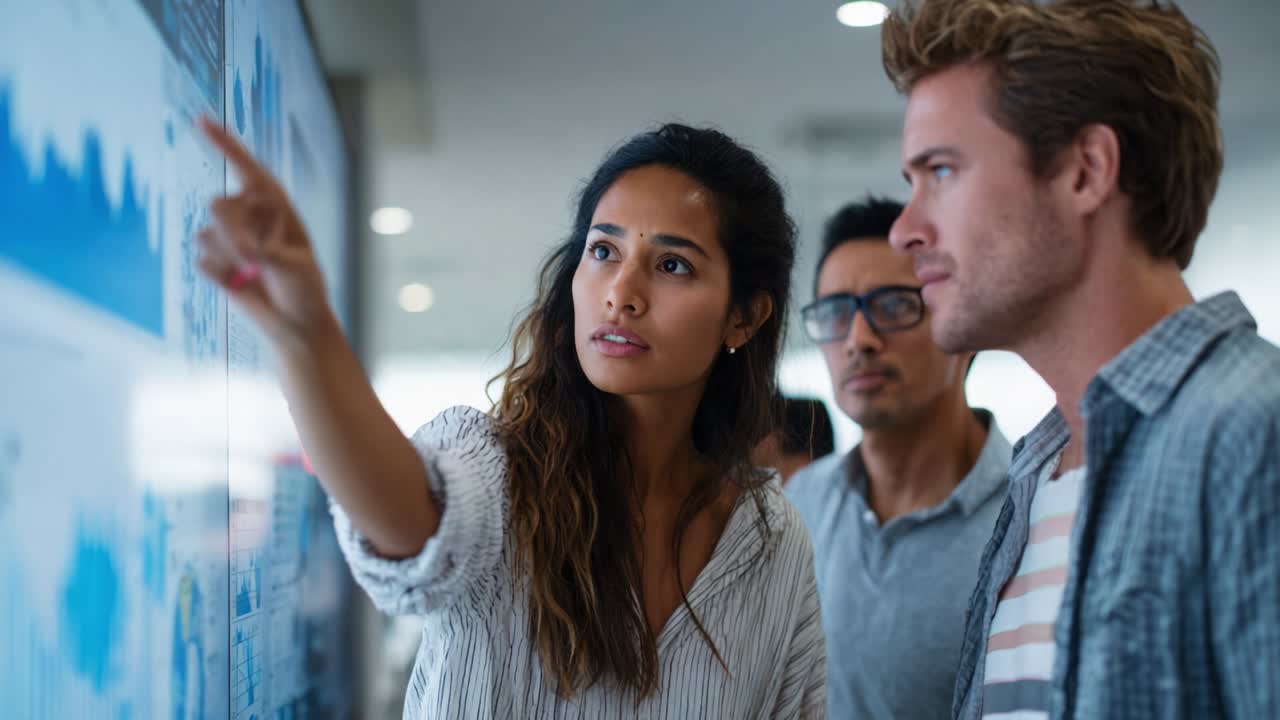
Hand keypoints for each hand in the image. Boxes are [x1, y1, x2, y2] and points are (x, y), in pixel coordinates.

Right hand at [195, 117, 336, 350]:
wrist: (295, 322)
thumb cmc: (304, 288)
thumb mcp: (293, 266)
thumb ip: (261, 248)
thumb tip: (231, 240)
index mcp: (275, 205)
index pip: (247, 166)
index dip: (224, 143)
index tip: (200, 121)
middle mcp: (249, 214)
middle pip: (220, 205)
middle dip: (235, 234)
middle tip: (257, 259)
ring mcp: (230, 236)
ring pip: (208, 234)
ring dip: (230, 257)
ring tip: (254, 272)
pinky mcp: (215, 259)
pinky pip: (202, 260)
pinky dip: (221, 275)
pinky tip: (239, 282)